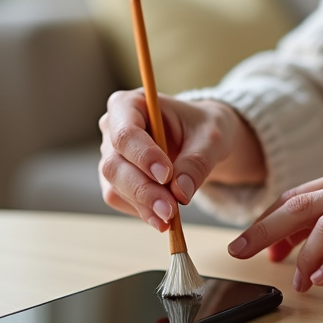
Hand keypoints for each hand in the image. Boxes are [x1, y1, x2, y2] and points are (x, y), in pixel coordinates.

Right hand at [98, 90, 262, 230]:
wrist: (202, 140)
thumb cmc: (204, 128)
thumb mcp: (211, 137)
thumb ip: (197, 161)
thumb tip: (180, 192)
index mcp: (129, 105)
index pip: (125, 133)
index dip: (143, 156)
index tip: (166, 175)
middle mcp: (112, 128)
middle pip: (114, 164)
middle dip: (143, 190)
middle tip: (171, 209)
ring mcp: (111, 155)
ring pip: (115, 186)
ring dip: (142, 205)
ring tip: (170, 218)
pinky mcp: (116, 179)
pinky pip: (120, 199)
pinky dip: (141, 211)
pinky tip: (162, 218)